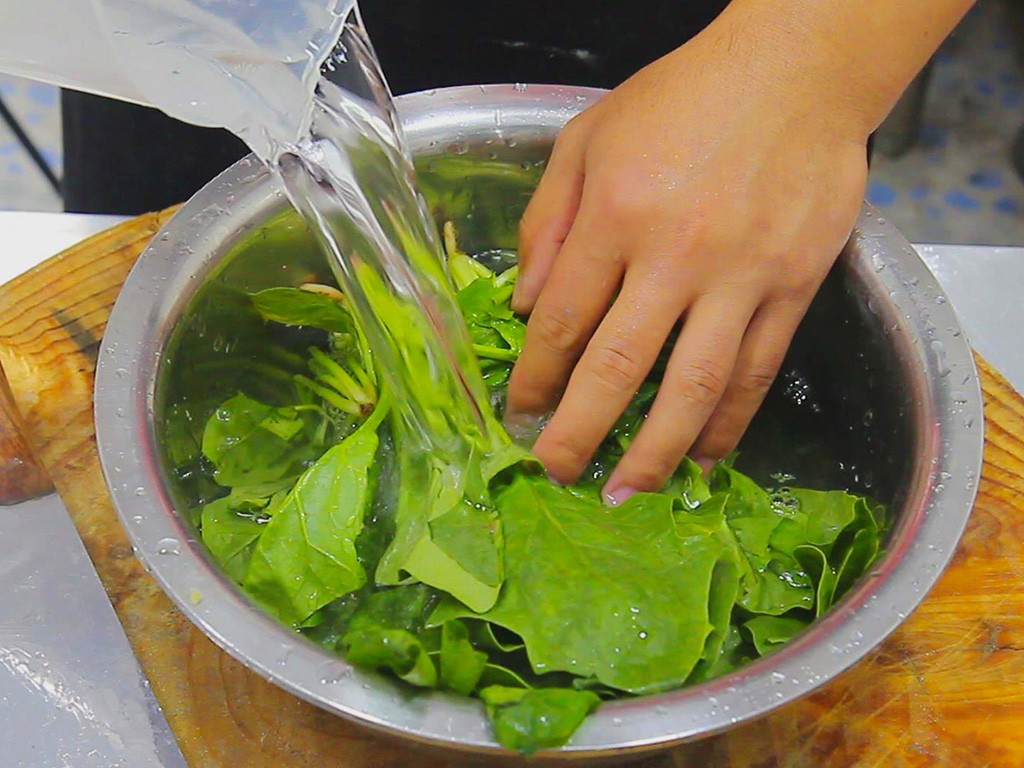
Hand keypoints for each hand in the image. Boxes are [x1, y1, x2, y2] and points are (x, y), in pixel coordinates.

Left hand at [504, 11, 869, 502]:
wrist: (798, 72)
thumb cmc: (684, 99)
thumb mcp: (587, 138)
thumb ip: (549, 221)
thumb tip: (526, 306)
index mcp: (616, 215)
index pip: (562, 321)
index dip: (535, 379)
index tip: (521, 413)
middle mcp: (677, 254)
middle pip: (618, 368)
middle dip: (579, 433)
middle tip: (556, 474)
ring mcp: (742, 277)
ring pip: (692, 387)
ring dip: (656, 451)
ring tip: (627, 491)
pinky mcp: (794, 288)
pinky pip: (756, 371)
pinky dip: (728, 423)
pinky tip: (704, 456)